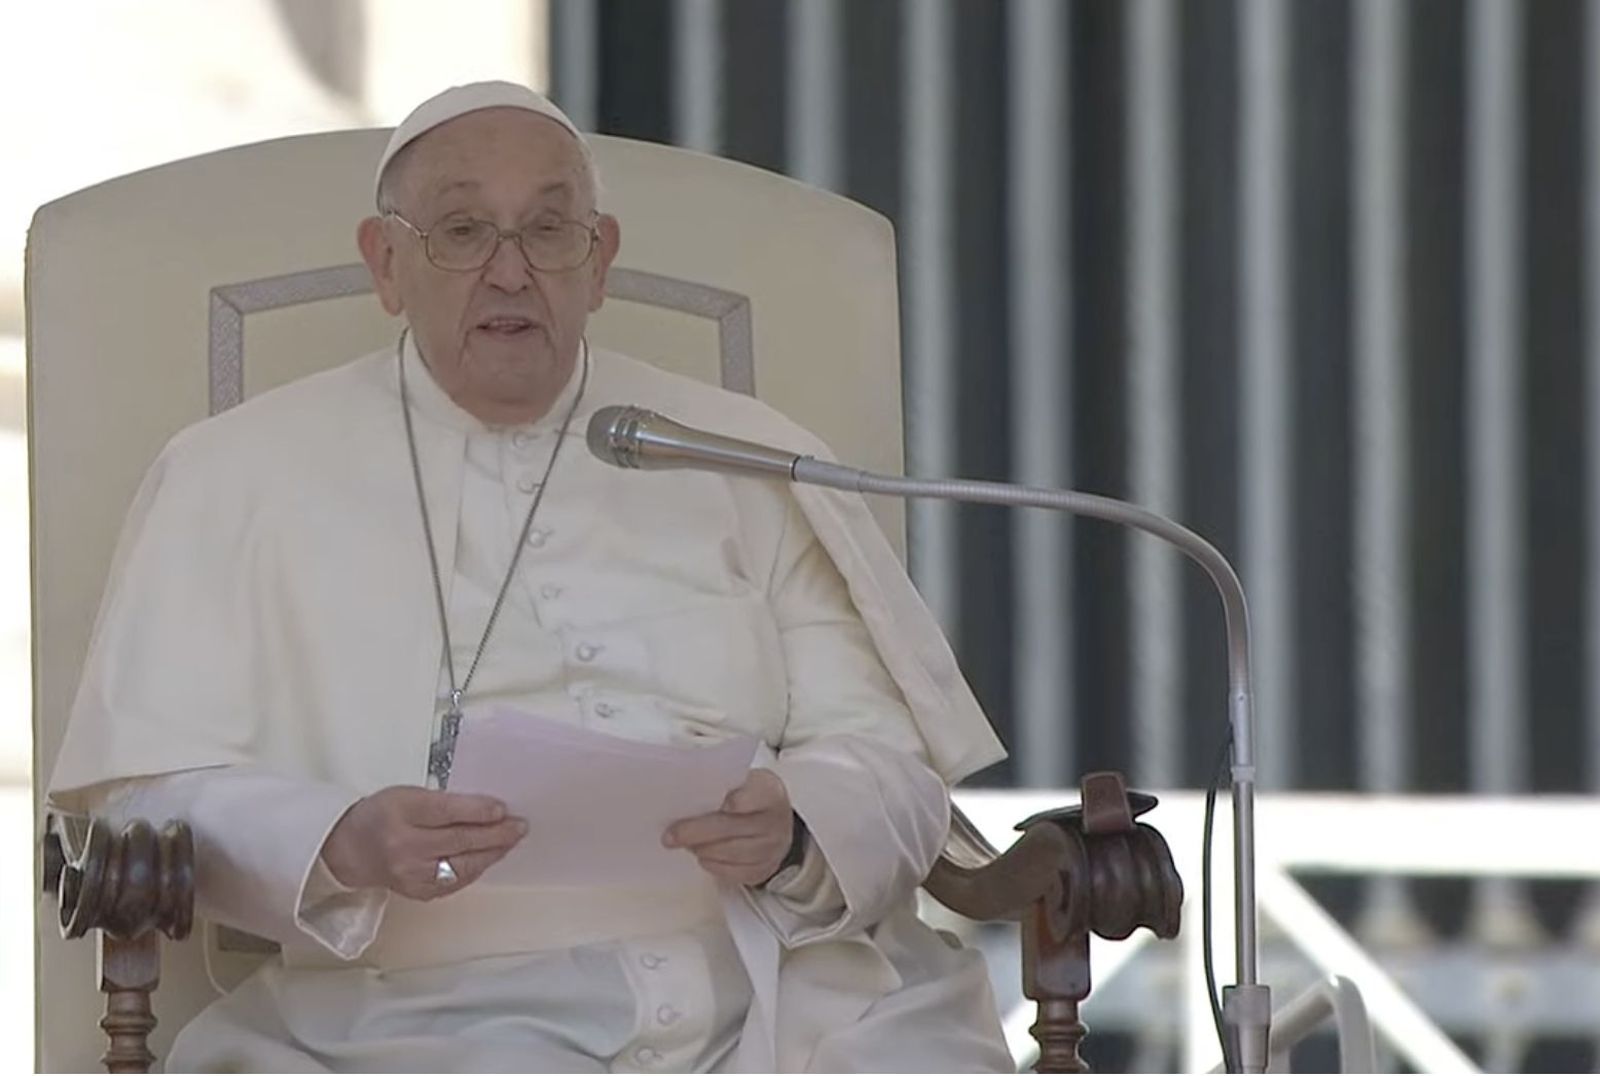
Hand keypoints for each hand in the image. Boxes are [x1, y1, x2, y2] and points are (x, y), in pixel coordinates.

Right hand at [321, 785, 526, 899]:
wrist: (351, 851)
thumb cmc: (382, 815)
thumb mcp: (408, 794)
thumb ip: (445, 802)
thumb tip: (487, 809)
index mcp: (401, 813)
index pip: (447, 812)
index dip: (479, 811)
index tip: (503, 808)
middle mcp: (405, 847)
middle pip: (460, 841)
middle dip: (495, 833)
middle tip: (519, 826)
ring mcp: (412, 874)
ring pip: (463, 865)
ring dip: (493, 852)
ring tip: (512, 840)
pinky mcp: (419, 892)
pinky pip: (457, 881)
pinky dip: (477, 867)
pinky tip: (490, 856)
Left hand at [664, 768, 793, 886]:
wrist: (776, 822)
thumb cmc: (750, 797)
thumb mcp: (743, 781)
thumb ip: (721, 785)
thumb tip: (684, 795)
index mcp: (770, 791)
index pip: (753, 796)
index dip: (735, 801)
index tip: (717, 805)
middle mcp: (776, 821)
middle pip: (732, 828)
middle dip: (697, 832)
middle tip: (670, 836)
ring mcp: (772, 848)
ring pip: (730, 853)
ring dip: (702, 849)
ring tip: (685, 844)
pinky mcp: (764, 870)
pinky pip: (733, 873)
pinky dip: (712, 864)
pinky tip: (702, 855)